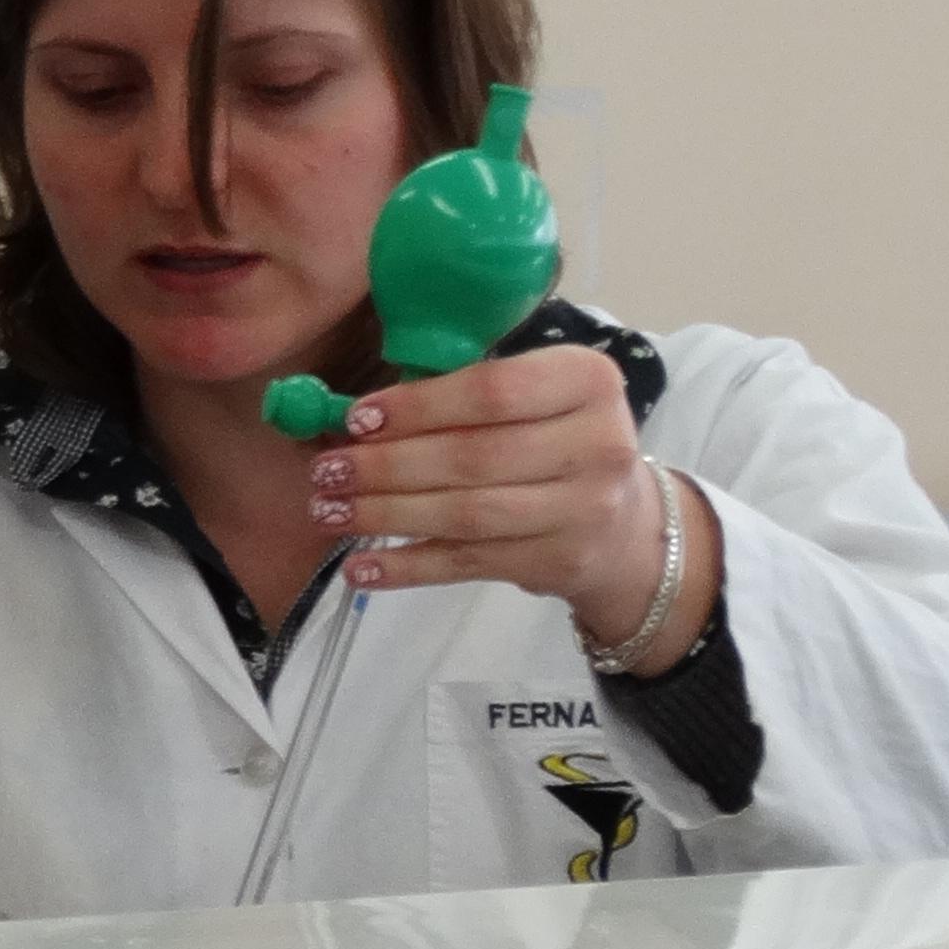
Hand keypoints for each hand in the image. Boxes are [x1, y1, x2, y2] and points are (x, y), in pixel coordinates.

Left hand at [304, 348, 716, 655]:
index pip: (493, 390)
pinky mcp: (560, 561)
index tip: (356, 419)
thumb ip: (464, 393)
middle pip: (472, 457)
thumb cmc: (555, 442)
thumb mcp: (535, 397)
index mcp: (589, 381)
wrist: (622, 525)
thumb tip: (355, 415)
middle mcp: (598, 444)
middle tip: (325, 471)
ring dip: (386, 515)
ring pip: (466, 514)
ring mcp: (585, 509)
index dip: (417, 407)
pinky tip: (360, 568)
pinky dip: (407, 567)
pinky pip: (467, 564)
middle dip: (386, 466)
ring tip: (328, 512)